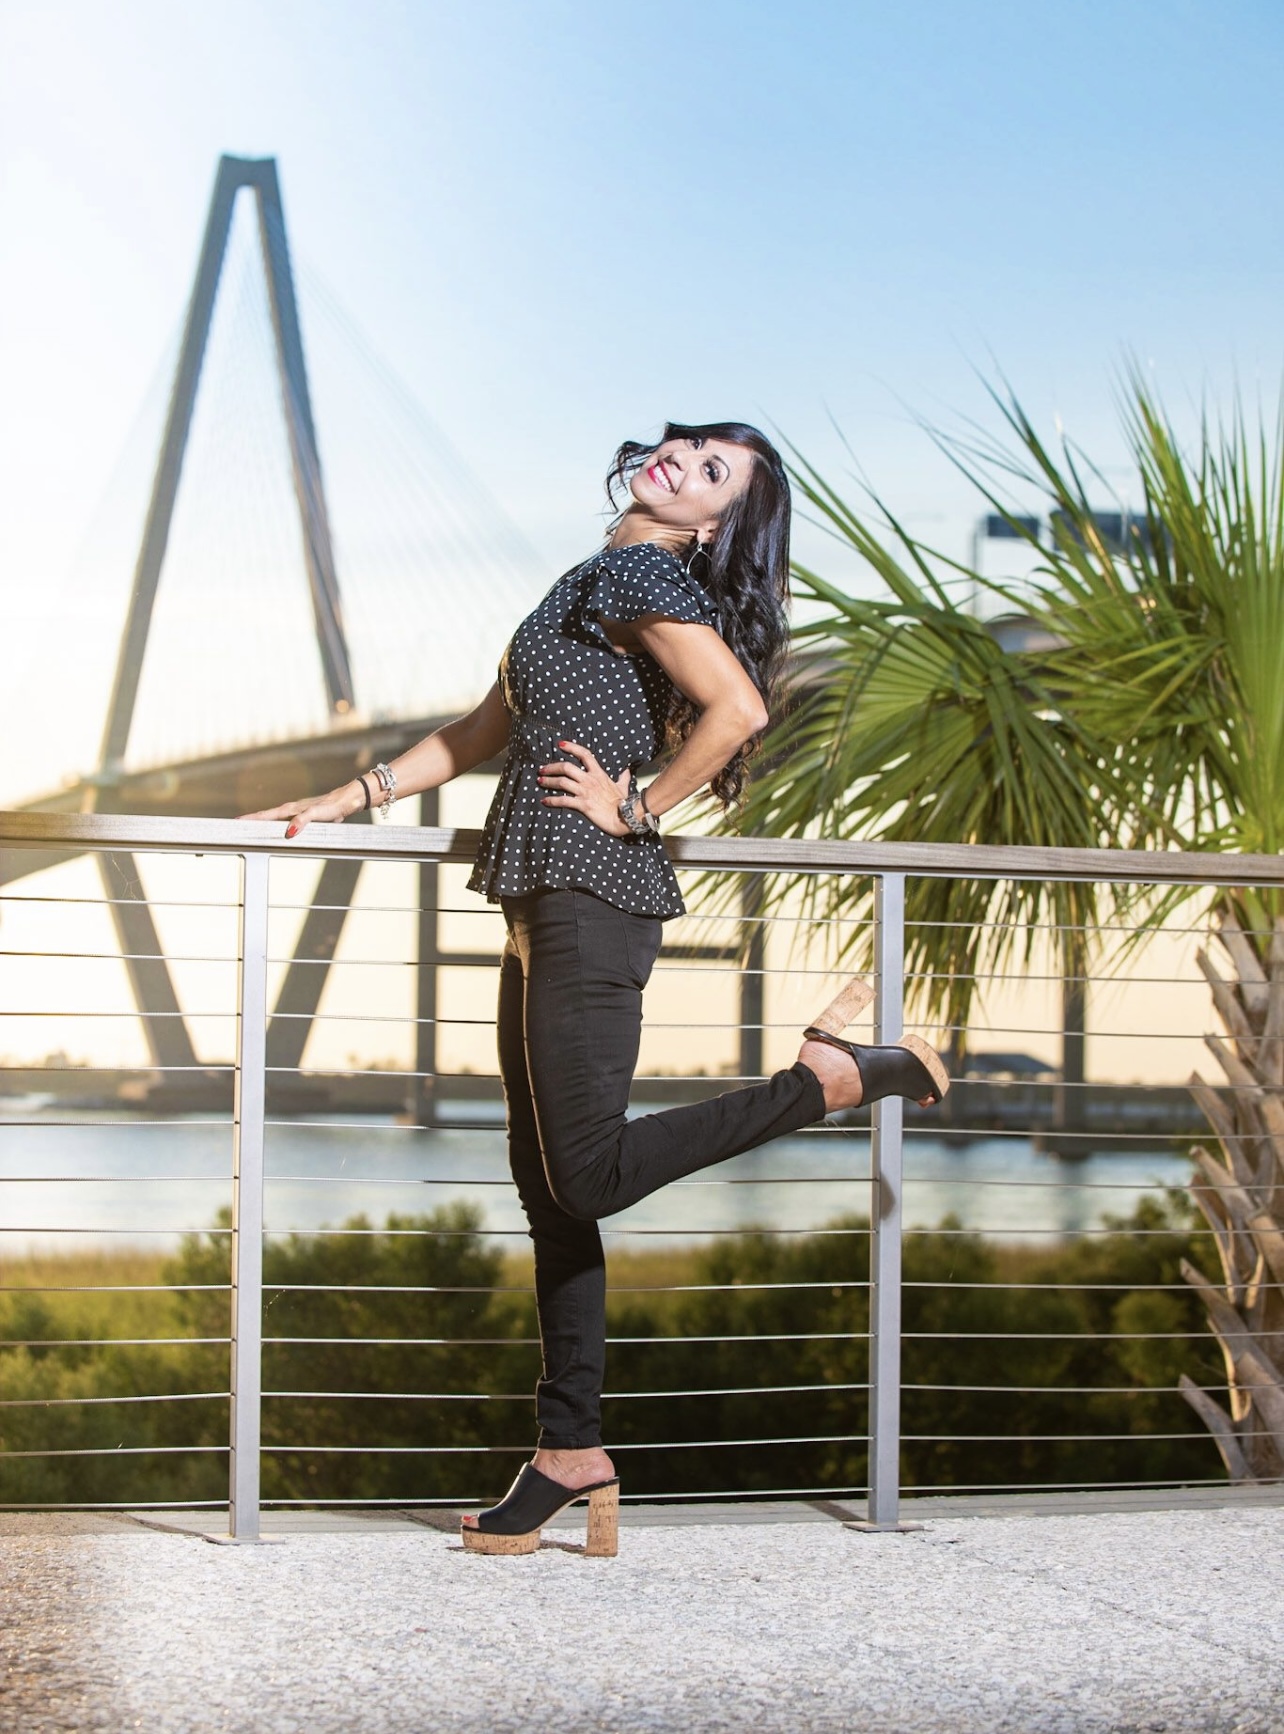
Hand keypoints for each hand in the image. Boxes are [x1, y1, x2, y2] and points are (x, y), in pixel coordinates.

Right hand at [239, 781, 362, 838]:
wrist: (348, 800)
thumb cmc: (334, 806)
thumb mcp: (317, 814)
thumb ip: (303, 821)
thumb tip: (289, 832)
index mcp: (291, 809)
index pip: (267, 815)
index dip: (252, 819)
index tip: (236, 822)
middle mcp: (292, 809)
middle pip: (268, 816)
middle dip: (252, 820)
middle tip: (236, 825)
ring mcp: (298, 812)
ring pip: (276, 818)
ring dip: (263, 822)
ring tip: (251, 828)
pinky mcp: (306, 816)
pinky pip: (287, 822)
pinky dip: (278, 825)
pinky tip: (279, 830)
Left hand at [538, 741, 631, 835]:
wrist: (625, 817)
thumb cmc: (623, 802)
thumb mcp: (623, 786)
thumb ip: (623, 777)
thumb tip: (626, 770)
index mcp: (599, 774)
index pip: (584, 754)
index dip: (571, 747)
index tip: (560, 744)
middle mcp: (590, 780)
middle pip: (566, 767)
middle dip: (552, 767)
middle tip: (542, 769)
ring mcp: (585, 792)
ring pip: (562, 782)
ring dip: (548, 781)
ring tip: (540, 781)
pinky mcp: (582, 805)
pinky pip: (563, 800)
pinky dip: (552, 800)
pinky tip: (544, 801)